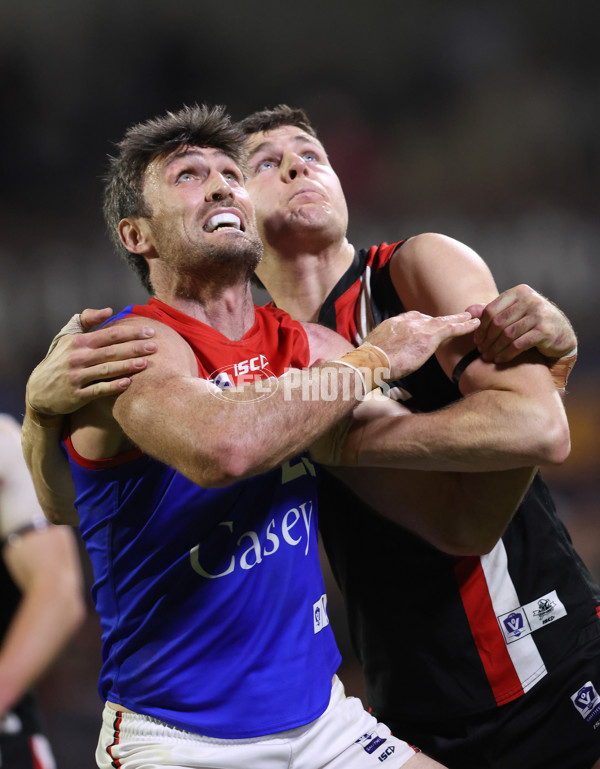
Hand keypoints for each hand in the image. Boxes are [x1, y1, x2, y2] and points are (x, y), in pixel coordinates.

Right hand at [27, 308, 157, 415]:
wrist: (39, 390)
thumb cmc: (60, 360)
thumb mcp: (67, 336)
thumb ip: (87, 320)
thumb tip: (109, 310)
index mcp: (79, 342)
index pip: (110, 334)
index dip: (131, 332)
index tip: (150, 331)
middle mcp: (78, 358)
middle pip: (112, 351)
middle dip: (135, 348)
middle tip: (155, 346)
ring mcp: (77, 377)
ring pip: (107, 370)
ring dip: (127, 366)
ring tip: (146, 363)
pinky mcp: (77, 395)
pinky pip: (98, 390)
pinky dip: (113, 386)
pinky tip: (128, 383)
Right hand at [364, 310, 479, 379]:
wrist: (370, 362)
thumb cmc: (368, 363)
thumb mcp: (373, 351)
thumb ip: (383, 350)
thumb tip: (382, 358)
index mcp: (394, 323)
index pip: (413, 319)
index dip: (424, 323)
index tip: (430, 326)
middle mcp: (407, 321)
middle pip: (429, 318)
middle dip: (442, 319)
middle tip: (456, 317)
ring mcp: (418, 328)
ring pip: (443, 321)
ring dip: (459, 319)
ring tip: (471, 317)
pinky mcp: (427, 338)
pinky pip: (450, 329)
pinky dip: (464, 326)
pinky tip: (475, 325)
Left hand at [468, 284, 576, 363]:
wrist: (562, 333)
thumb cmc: (532, 322)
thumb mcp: (513, 312)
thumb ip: (491, 311)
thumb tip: (467, 311)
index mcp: (519, 292)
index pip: (491, 310)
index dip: (480, 327)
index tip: (476, 340)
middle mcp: (530, 300)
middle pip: (498, 323)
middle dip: (487, 340)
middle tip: (481, 351)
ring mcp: (539, 315)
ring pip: (507, 335)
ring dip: (495, 349)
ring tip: (488, 357)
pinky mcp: (545, 331)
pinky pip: (518, 345)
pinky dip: (506, 354)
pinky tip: (500, 360)